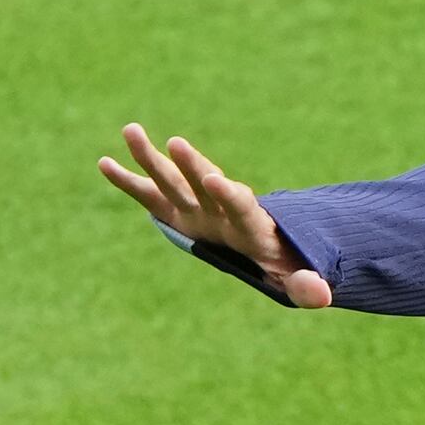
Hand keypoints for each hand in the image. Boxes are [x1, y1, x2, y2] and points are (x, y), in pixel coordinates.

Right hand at [99, 123, 330, 306]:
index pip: (242, 206)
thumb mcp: (298, 278)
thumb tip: (320, 294)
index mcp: (252, 224)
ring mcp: (198, 207)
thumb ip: (307, 286)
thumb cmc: (284, 264)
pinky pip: (150, 195)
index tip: (219, 180)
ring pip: (173, 180)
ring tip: (131, 129)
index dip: (232, 195)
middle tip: (177, 143)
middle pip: (204, 183)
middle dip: (191, 165)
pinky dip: (129, 181)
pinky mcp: (179, 211)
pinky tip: (104, 163)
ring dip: (152, 158)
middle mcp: (221, 208)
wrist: (271, 245)